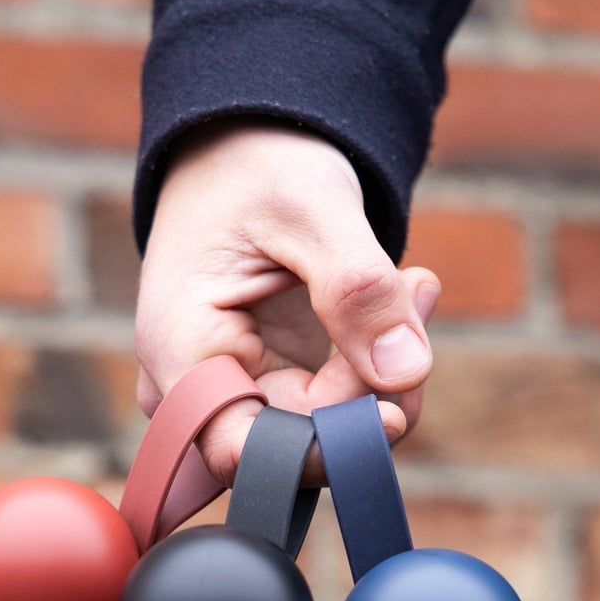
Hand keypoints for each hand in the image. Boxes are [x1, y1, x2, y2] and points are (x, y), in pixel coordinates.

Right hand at [136, 121, 439, 483]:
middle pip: (300, 445)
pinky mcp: (278, 387)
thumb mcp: (311, 208)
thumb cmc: (256, 167)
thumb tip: (407, 372)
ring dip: (386, 374)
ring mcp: (241, 394)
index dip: (322, 449)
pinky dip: (380, 366)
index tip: (392, 412)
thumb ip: (356, 287)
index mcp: (184, 352)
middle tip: (415, 293)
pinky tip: (399, 298)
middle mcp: (203, 391)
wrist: (243, 150)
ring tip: (410, 284)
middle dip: (372, 391)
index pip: (246, 450)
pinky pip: (338, 409)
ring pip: (329, 432)